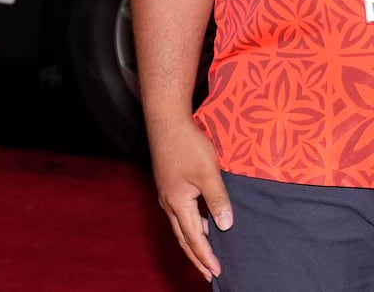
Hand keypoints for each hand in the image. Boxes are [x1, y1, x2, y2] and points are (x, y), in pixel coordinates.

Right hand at [147, 117, 231, 280]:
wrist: (166, 120)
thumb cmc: (187, 144)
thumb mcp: (208, 174)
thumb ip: (218, 201)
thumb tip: (226, 226)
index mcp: (177, 202)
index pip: (193, 237)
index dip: (205, 256)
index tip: (216, 273)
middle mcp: (168, 201)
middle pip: (182, 236)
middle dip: (195, 256)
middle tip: (207, 273)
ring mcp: (166, 191)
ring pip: (179, 224)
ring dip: (192, 241)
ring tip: (204, 254)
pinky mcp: (168, 183)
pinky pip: (178, 212)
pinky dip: (189, 225)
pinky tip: (199, 223)